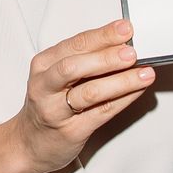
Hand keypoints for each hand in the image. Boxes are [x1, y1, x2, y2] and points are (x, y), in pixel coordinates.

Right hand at [0, 19, 156, 172]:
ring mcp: (55, 110)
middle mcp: (45, 86)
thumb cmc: (48, 105)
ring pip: (90, 92)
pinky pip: (101, 113)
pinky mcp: (71, 131)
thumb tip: (122, 45)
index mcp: (43, 64)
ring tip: (143, 73)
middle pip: (76, 67)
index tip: (124, 29)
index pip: (75, 44)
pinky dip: (123, 99)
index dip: (102, 35)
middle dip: (107, 58)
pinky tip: (136, 91)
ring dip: (121, 81)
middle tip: (131, 53)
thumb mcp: (56, 76)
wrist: (29, 143)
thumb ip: (84, 60)